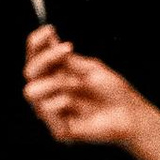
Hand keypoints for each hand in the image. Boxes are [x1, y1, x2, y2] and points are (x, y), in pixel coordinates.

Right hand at [24, 25, 159, 157]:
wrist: (131, 115)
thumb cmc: (113, 92)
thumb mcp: (89, 68)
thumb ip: (65, 58)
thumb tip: (48, 37)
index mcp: (55, 78)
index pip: (35, 58)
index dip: (37, 43)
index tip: (49, 29)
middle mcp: (49, 94)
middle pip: (29, 72)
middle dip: (46, 58)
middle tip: (69, 49)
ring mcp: (52, 113)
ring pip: (31, 91)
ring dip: (56, 82)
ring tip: (78, 84)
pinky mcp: (58, 130)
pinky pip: (47, 109)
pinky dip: (63, 101)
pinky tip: (78, 106)